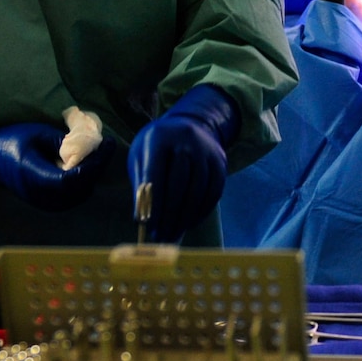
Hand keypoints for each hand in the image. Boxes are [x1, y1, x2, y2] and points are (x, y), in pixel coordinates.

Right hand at [0, 121, 109, 211]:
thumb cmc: (9, 140)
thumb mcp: (37, 133)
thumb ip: (63, 142)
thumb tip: (90, 145)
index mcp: (36, 176)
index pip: (74, 178)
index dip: (95, 163)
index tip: (107, 143)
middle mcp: (41, 195)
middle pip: (81, 188)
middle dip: (97, 166)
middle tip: (104, 146)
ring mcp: (43, 202)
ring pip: (79, 194)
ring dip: (91, 175)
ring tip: (95, 153)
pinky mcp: (45, 202)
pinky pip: (72, 196)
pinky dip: (83, 181)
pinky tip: (82, 164)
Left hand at [127, 85, 238, 241]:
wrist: (189, 124)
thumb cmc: (156, 147)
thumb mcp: (141, 157)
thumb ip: (141, 186)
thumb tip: (142, 220)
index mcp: (159, 138)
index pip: (156, 174)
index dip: (153, 202)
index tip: (149, 226)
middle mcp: (186, 140)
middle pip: (179, 184)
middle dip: (170, 215)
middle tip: (161, 236)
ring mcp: (207, 150)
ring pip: (198, 190)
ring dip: (185, 217)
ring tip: (173, 234)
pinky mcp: (220, 162)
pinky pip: (213, 192)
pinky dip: (201, 211)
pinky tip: (189, 223)